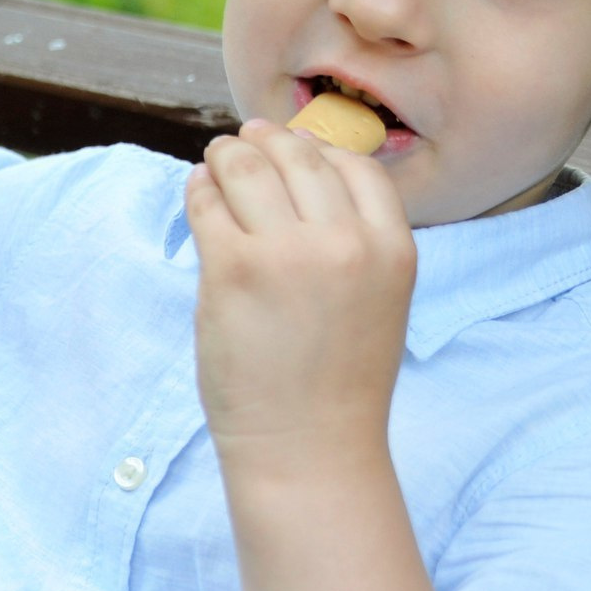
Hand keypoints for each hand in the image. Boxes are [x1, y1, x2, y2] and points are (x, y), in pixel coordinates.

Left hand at [184, 119, 415, 471]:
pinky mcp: (232, 270)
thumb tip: (300, 176)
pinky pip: (208, 204)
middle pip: (298, 155)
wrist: (308, 448)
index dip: (317, 149)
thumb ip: (354, 241)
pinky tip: (198, 192)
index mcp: (393, 248)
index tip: (290, 147)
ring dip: (225, 156)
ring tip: (214, 160)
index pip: (355, 166)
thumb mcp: (378, 300)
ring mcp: (286, 253)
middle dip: (265, 142)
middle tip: (242, 141)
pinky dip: (199, 190)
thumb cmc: (337, 382)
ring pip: (247, 168)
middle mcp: (345, 242)